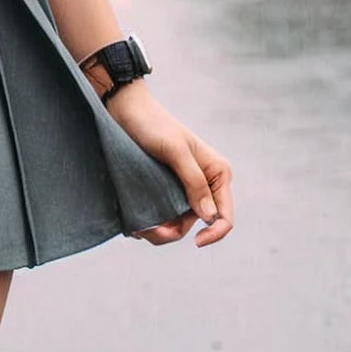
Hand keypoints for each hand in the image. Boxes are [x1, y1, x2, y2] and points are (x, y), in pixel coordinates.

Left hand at [104, 82, 233, 247]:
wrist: (126, 109)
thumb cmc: (153, 124)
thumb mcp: (175, 150)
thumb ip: (194, 181)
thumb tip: (210, 216)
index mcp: (217, 174)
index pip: (224, 216)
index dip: (214, 233)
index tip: (196, 242)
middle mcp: (205, 184)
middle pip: (198, 225)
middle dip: (176, 232)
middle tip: (152, 231)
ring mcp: (185, 189)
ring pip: (179, 223)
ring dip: (162, 230)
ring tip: (141, 227)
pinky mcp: (167, 190)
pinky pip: (165, 216)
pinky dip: (153, 223)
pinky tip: (137, 222)